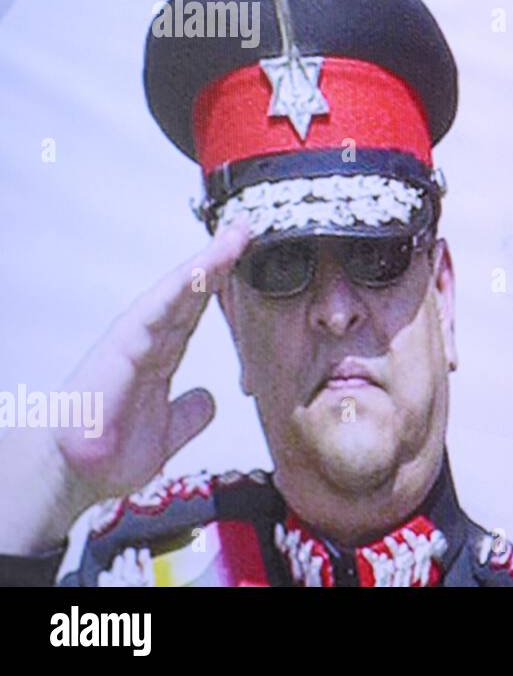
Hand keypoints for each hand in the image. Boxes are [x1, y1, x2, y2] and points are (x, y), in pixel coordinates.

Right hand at [0, 221, 249, 554]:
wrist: (73, 474)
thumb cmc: (111, 450)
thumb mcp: (168, 432)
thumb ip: (189, 414)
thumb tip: (210, 399)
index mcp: (162, 354)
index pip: (199, 310)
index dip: (225, 284)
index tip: (253, 256)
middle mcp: (151, 339)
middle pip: (193, 291)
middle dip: (222, 257)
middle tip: (250, 225)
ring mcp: (138, 338)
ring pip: (179, 291)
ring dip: (209, 260)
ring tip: (237, 233)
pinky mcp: (125, 345)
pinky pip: (159, 309)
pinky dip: (184, 285)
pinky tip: (207, 266)